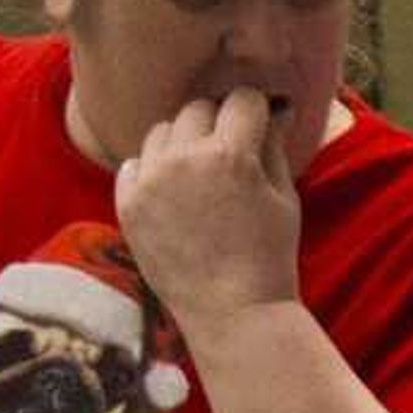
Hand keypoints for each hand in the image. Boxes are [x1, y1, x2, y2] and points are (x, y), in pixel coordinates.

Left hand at [113, 90, 301, 342]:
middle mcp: (185, 159)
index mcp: (232, 155)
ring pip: (162, 131)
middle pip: (197, 108)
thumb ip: (273, 147)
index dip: (255, 111)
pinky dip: (153, 172)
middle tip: (228, 153)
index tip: (258, 124)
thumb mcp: (285, 199)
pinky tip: (174, 198)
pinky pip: (134, 163)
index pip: (241, 99)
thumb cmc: (270, 258)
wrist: (233, 313)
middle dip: (217, 122)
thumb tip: (273, 109)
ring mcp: (151, 180)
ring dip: (182, 143)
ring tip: (198, 178)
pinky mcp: (127, 203)